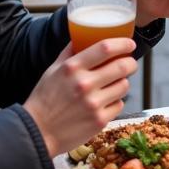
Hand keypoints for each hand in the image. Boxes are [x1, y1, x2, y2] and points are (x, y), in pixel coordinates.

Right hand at [23, 38, 137, 156]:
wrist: (37, 133)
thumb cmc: (44, 99)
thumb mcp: (53, 70)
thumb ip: (69, 52)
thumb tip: (81, 36)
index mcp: (73, 67)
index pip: (106, 48)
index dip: (123, 44)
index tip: (129, 44)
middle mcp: (84, 84)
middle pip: (122, 66)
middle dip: (130, 63)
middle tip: (129, 63)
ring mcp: (93, 104)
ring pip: (124, 86)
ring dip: (122, 82)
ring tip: (113, 84)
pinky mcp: (99, 121)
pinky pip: (119, 105)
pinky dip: (115, 102)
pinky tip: (104, 103)